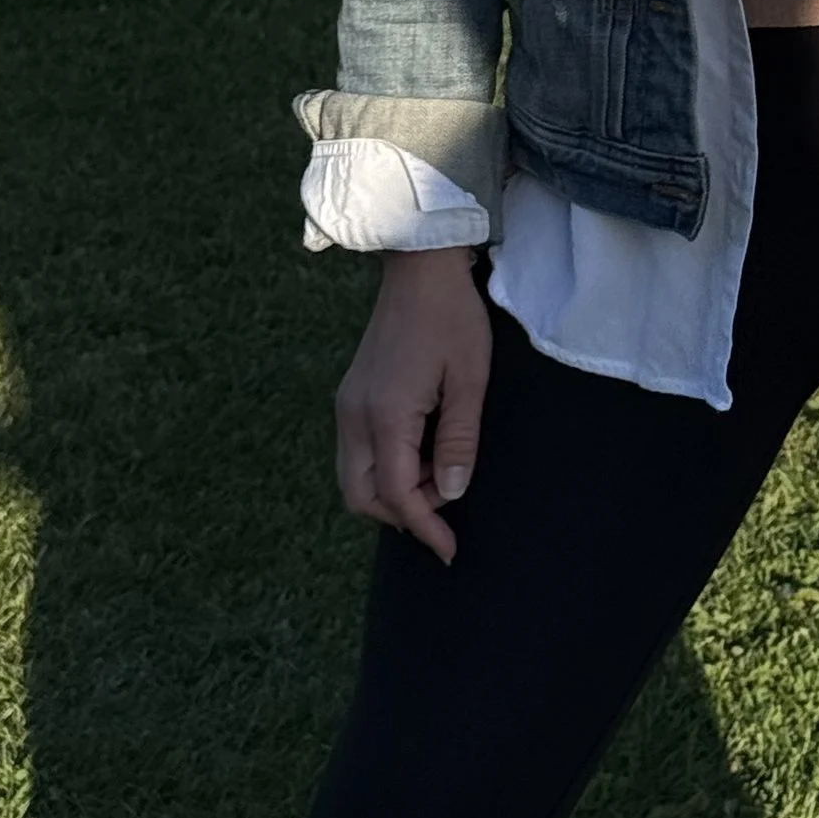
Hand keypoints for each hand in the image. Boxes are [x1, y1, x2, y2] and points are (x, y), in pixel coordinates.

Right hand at [335, 248, 490, 563]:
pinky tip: (422, 448)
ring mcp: (347, 404)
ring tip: (440, 469)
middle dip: (400, 515)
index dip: (424, 528)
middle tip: (445, 505)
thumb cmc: (453, 317)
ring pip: (354, 477)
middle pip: (361, 496)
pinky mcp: (350, 395)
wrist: (419, 267)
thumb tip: (451, 495)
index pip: (397, 495)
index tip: (449, 550)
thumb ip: (459, 440)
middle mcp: (354, 416)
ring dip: (392, 490)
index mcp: (385, 415)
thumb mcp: (471, 378)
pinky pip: (357, 452)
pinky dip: (385, 467)